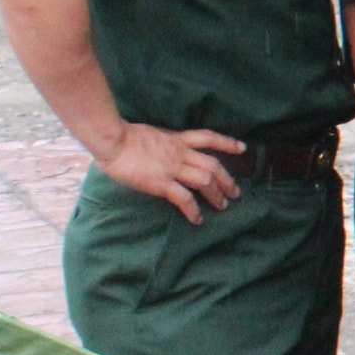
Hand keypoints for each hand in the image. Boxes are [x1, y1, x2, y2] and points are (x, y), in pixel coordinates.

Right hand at [101, 123, 241, 222]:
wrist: (112, 140)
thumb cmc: (121, 136)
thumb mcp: (150, 134)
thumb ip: (161, 144)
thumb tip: (159, 152)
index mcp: (177, 139)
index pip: (208, 137)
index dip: (227, 142)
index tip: (242, 148)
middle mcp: (180, 152)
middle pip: (213, 165)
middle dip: (227, 180)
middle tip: (236, 192)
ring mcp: (173, 168)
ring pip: (205, 181)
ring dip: (217, 195)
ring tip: (223, 206)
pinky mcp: (161, 183)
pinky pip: (184, 198)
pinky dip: (193, 210)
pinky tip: (197, 219)